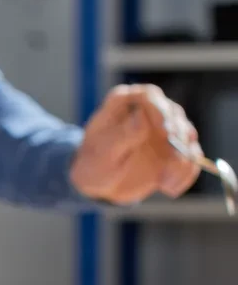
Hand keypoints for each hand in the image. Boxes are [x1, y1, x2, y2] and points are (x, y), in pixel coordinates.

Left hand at [70, 83, 200, 204]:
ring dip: (183, 159)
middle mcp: (148, 110)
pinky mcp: (176, 148)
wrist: (100, 183)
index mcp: (123, 103)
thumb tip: (141, 117)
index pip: (149, 96)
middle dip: (178, 136)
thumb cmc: (93, 164)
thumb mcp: (102, 154)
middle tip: (174, 158)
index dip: (160, 110)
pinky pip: (191, 157)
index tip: (165, 131)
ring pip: (187, 135)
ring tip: (164, 183)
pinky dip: (186, 173)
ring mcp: (165, 128)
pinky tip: (169, 188)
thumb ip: (121, 135)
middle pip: (173, 114)